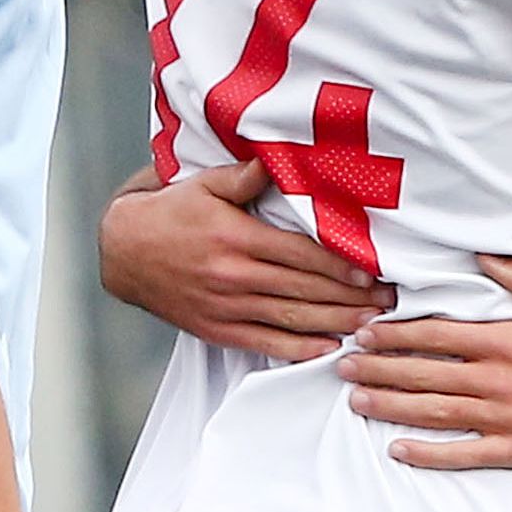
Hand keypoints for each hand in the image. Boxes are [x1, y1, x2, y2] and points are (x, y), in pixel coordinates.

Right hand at [97, 159, 393, 360]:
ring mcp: (226, 306)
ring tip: (371, 325)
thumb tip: (272, 162)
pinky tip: (327, 349)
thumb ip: (243, 178)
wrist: (122, 252)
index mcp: (237, 238)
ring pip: (291, 319)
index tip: (372, 272)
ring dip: (335, 323)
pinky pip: (264, 342)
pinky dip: (298, 349)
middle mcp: (234, 275)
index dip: (340, 266)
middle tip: (388, 302)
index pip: (300, 255)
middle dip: (351, 297)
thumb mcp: (203, 184)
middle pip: (305, 290)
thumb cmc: (169, 213)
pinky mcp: (218, 328)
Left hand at [339, 257, 511, 467]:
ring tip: (356, 400)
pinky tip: (397, 450)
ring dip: (391, 406)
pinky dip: (428, 454)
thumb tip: (477, 256)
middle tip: (342, 366)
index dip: (395, 334)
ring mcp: (505, 418)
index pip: (436, 336)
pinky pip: (463, 454)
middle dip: (379, 369)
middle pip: (425, 374)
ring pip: (434, 412)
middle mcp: (498, 380)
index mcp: (507, 340)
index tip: (365, 332)